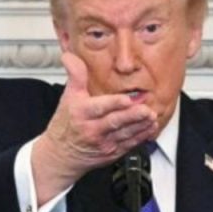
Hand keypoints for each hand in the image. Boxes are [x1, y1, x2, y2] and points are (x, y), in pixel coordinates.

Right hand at [31, 52, 157, 203]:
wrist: (60, 155)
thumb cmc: (66, 124)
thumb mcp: (68, 97)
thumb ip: (75, 75)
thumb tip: (69, 56)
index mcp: (82, 113)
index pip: (99, 107)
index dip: (114, 103)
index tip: (126, 99)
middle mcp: (93, 129)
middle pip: (115, 122)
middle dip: (132, 116)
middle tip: (146, 109)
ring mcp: (103, 143)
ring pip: (125, 133)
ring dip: (140, 125)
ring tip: (152, 117)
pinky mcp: (112, 152)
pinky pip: (128, 144)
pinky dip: (141, 136)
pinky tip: (150, 128)